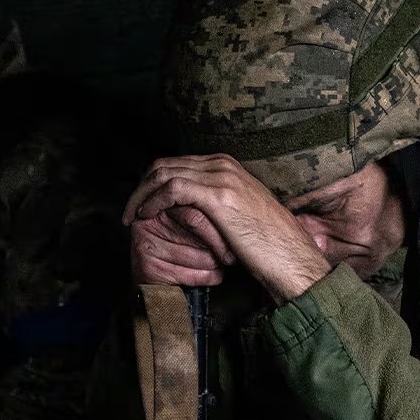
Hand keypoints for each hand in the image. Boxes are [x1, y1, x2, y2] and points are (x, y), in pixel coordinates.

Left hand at [125, 155, 331, 301]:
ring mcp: (222, 177)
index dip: (152, 182)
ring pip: (164, 174)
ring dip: (141, 196)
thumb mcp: (240, 214)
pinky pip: (172, 190)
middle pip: (165, 164)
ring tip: (132, 217)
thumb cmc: (267, 243)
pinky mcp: (218, 196)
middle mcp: (223, 165)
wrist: (289, 255)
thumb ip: (217, 202)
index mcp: (227, 166)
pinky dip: (153, 202)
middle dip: (141, 187)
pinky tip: (145, 217)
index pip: (177, 163)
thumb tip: (189, 209)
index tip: (141, 204)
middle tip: (130, 211)